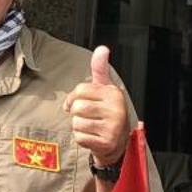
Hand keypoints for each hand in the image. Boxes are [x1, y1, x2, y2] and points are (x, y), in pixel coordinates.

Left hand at [64, 45, 129, 167]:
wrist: (117, 142)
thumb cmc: (107, 112)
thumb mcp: (105, 88)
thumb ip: (100, 69)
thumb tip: (102, 49)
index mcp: (113, 93)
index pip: (80, 89)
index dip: (74, 97)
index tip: (78, 102)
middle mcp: (116, 109)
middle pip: (77, 107)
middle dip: (77, 113)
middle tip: (87, 116)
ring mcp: (112, 127)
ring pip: (77, 123)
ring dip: (78, 126)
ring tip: (91, 126)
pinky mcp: (106, 143)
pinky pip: (80, 137)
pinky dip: (81, 138)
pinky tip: (92, 136)